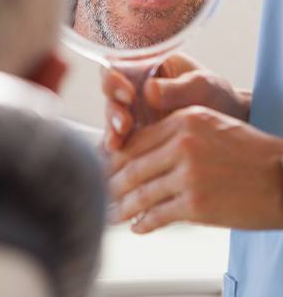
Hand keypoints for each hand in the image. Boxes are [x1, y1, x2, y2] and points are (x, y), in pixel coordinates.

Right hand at [102, 54, 250, 151]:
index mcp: (147, 64)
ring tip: (119, 142)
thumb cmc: (216, 96)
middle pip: (109, 92)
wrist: (229, 125)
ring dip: (112, 129)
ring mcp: (133, 110)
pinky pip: (120, 137)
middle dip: (113, 108)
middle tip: (124, 124)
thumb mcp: (203, 86)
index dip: (116, 78)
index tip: (128, 94)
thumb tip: (149, 91)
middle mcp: (134, 86)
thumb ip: (177, 88)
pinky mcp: (136, 133)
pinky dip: (117, 146)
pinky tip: (118, 153)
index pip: (119, 64)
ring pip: (111, 116)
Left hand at [108, 106, 282, 231]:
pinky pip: (159, 214)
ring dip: (122, 206)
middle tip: (99, 191)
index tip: (103, 166)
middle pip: (132, 166)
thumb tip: (140, 151)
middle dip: (111, 182)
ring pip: (141, 192)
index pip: (136, 140)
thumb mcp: (210, 126)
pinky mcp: (197, 204)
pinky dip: (144, 222)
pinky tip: (137, 226)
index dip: (114, 157)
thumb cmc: (248, 152)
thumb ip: (174, 133)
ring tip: (110, 214)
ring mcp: (188, 175)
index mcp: (183, 121)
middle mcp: (182, 144)